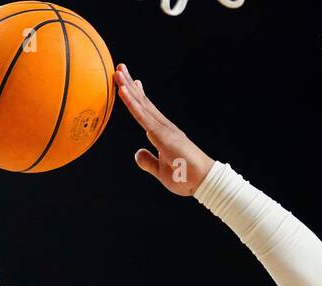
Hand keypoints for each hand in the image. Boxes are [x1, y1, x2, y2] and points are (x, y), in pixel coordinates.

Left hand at [114, 63, 213, 195]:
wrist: (203, 181)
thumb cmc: (186, 177)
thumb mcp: (161, 171)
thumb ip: (149, 161)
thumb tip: (138, 153)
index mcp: (164, 134)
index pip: (147, 112)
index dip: (137, 97)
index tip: (129, 84)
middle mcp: (164, 127)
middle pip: (143, 103)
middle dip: (130, 85)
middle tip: (120, 69)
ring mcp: (163, 129)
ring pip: (141, 104)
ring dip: (128, 87)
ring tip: (118, 71)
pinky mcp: (162, 134)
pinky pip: (143, 116)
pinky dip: (132, 102)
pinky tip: (123, 90)